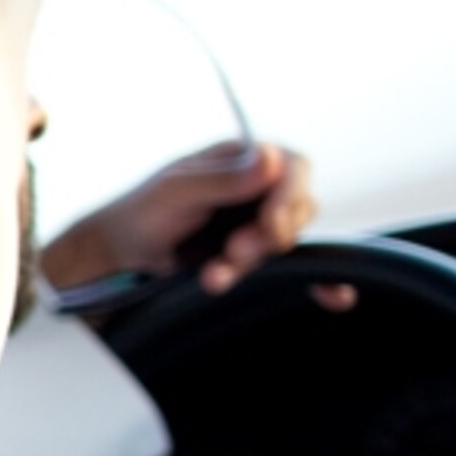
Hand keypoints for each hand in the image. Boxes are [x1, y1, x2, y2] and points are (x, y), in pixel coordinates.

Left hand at [41, 140, 333, 298]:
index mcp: (244, 158)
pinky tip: (336, 297)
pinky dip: (319, 282)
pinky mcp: (256, 256)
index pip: (293, 168)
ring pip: (285, 243)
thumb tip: (270, 159)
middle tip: (234, 253)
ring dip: (253, 264)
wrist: (120, 256)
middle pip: (297, 209)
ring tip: (214, 277)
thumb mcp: (175, 192)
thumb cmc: (141, 213)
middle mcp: (260, 188)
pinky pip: (296, 266)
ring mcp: (260, 222)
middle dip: (266, 236)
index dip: (288, 197)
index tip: (268, 224)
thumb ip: (221, 178)